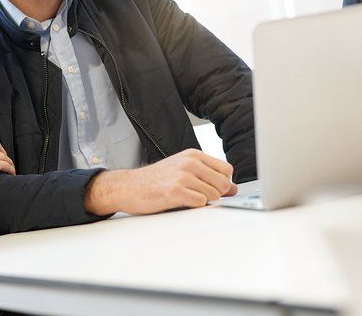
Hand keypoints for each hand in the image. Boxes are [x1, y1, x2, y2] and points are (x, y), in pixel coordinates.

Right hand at [84, 149, 236, 215]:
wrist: (129, 186)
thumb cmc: (155, 180)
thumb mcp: (183, 170)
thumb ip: (207, 176)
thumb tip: (232, 189)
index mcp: (193, 155)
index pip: (227, 169)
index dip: (224, 182)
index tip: (215, 189)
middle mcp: (190, 162)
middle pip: (224, 183)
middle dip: (217, 194)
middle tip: (199, 196)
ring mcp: (183, 176)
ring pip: (214, 194)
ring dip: (204, 201)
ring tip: (186, 199)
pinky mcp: (175, 191)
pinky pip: (201, 202)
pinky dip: (195, 206)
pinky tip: (181, 202)